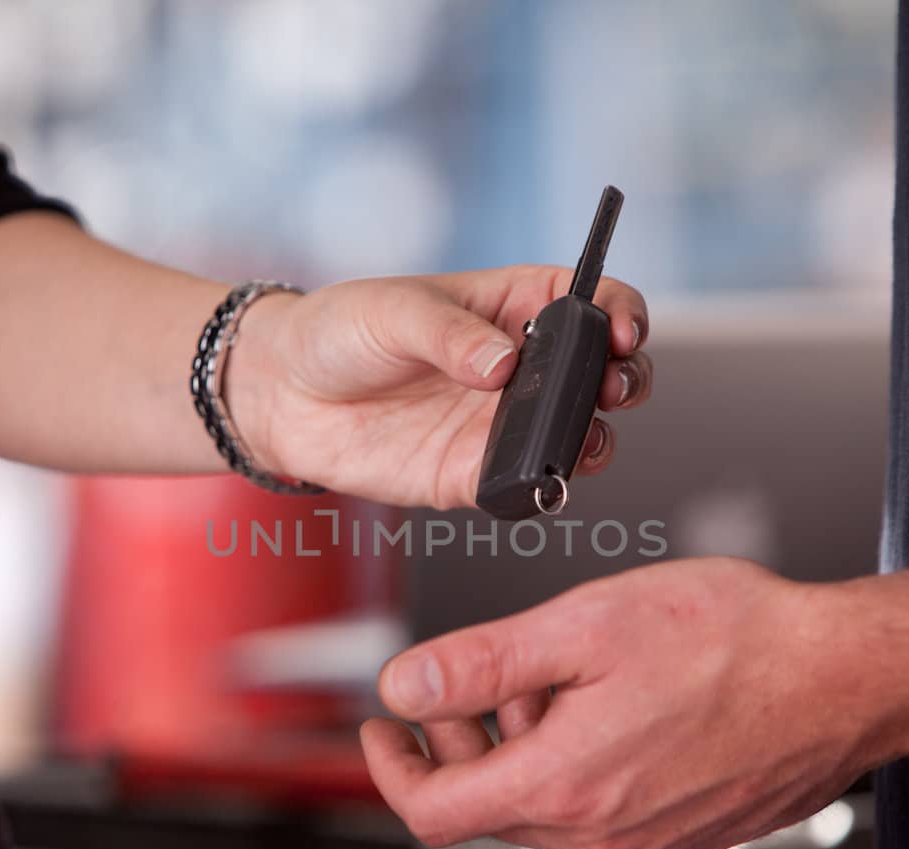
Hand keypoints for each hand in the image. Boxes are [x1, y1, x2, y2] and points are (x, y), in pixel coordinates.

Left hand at [227, 266, 651, 508]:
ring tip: (581, 439)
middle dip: (627, 379)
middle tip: (614, 388)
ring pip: (578, 434)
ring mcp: (501, 423)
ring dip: (595, 438)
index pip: (591, 301)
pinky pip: (525, 486)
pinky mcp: (473, 474)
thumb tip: (504, 366)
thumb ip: (452, 335)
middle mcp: (521, 367)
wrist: (280, 395)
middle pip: (603, 372)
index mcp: (512, 307)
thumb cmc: (338, 331)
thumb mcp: (392, 311)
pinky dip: (542, 487)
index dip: (621, 312)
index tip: (623, 332)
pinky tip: (538, 480)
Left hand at [361, 558, 908, 848]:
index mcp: (566, 784)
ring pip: (543, 808)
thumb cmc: (738, 640)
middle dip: (463, 742)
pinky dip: (575, 766)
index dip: (393, 767)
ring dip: (523, 749)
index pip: (435, 811)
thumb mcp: (585, 624)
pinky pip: (598, 812)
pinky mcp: (681, 835)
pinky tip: (609, 707)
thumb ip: (481, 663)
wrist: (849, 676)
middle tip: (477, 682)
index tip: (384, 728)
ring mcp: (645, 843)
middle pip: (487, 806)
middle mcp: (602, 833)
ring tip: (561, 679)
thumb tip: (404, 686)